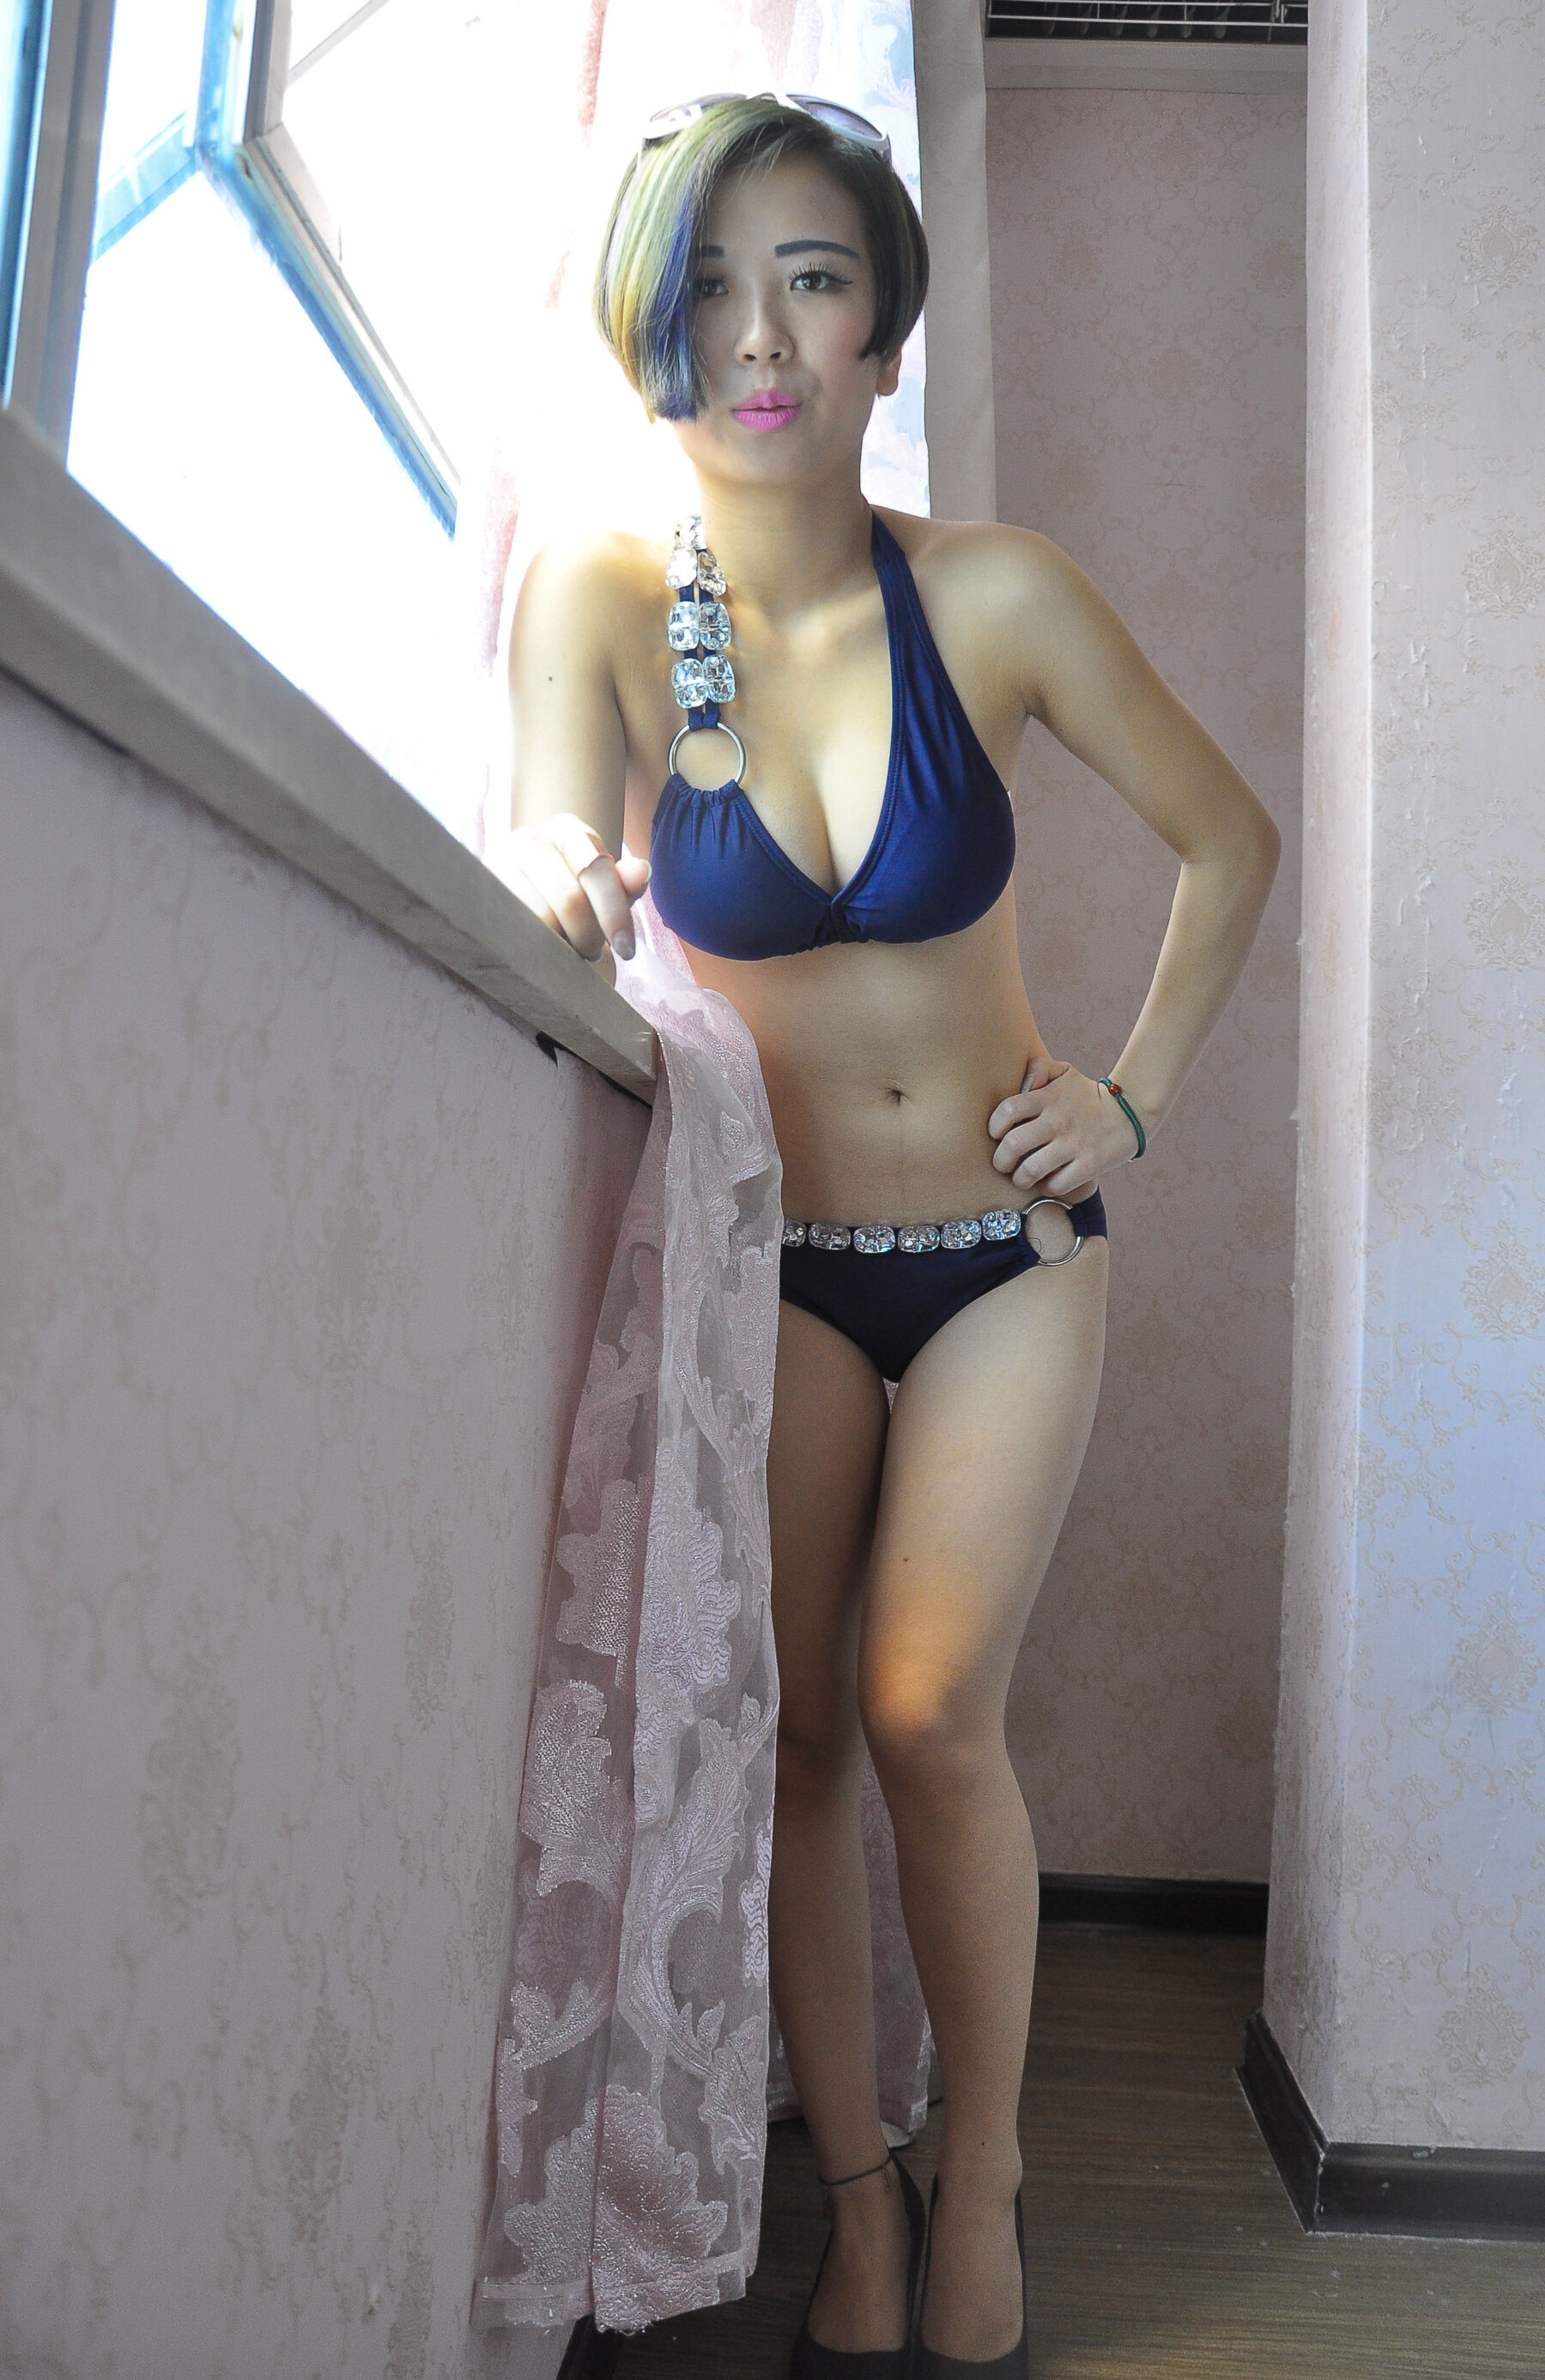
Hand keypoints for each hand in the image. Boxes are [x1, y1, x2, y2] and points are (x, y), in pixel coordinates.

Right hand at [496, 813, 650, 962]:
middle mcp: (529, 837)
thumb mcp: (604, 887)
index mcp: (568, 829)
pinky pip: (514, 929)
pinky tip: (541, 946)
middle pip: (570, 901)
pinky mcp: (480, 888)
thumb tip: (642, 871)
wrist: (523, 889)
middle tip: (591, 951)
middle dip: (588, 936)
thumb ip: (624, 883)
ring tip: (566, 946)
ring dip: (561, 945)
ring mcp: (498, 861)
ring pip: (540, 920)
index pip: (597, 873)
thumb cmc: (574, 889)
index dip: (614, 915)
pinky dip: (534, 946)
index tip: (627, 950)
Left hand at [988, 1057, 1140, 1199]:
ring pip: (1030, 1170)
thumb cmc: (1088, 1095)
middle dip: (1001, 1161)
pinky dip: (1046, 1187)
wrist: (1131, 1111)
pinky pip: (1056, 1185)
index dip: (994, 1127)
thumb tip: (1026, 1080)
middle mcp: (1058, 1120)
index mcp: (1048, 1097)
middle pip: (1013, 1145)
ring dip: (1020, 1179)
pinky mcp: (1089, 1165)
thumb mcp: (1065, 1073)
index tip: (997, 1135)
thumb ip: (1039, 1068)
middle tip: (1004, 1164)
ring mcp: (1074, 1144)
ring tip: (1022, 1177)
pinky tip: (1048, 1181)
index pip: (1007, 1110)